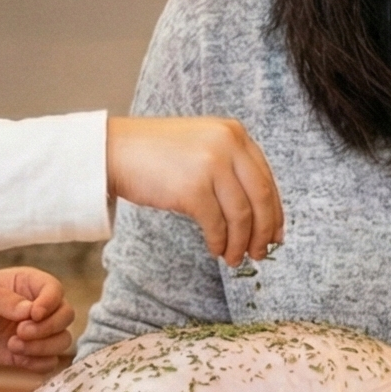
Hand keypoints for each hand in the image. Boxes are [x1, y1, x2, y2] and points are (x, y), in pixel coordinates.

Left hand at [0, 268, 74, 372]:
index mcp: (28, 284)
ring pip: (62, 340)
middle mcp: (37, 307)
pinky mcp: (29, 354)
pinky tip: (17, 357)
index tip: (33, 314)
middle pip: (65, 316)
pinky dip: (38, 362)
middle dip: (47, 328)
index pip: (54, 289)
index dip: (50, 302)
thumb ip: (6, 301)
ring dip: (43, 347)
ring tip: (14, 345)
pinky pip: (49, 362)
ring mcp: (35, 331)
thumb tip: (30, 311)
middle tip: (20, 332)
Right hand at [106, 117, 284, 266]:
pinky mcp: (193, 188)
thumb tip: (257, 212)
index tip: (275, 233)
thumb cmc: (155, 153)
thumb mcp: (201, 145)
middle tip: (261, 252)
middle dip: (264, 231)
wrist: (115, 150)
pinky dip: (220, 242)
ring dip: (241, 242)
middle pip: (261, 198)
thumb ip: (229, 166)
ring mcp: (211, 165)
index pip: (266, 178)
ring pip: (242, 215)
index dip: (274, 211)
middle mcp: (228, 145)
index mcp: (234, 133)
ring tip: (235, 257)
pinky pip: (217, 224)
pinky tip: (216, 249)